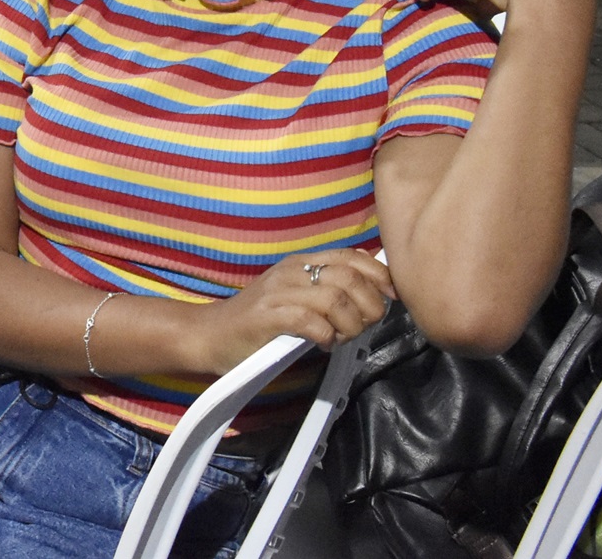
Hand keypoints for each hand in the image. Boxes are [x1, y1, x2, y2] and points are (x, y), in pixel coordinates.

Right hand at [189, 250, 393, 371]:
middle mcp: (290, 271)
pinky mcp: (267, 316)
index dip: (379, 274)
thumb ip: (326, 288)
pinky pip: (311, 322)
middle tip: (364, 326)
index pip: (350, 256)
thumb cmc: (258, 322)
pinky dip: (326, 335)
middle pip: (348, 277)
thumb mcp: (295, 296)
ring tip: (340, 338)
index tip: (391, 297)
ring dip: (349, 324)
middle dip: (369, 305)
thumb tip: (370, 284)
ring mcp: (277, 292)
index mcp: (300, 263)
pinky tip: (322, 344)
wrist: (210, 334)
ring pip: (334, 299)